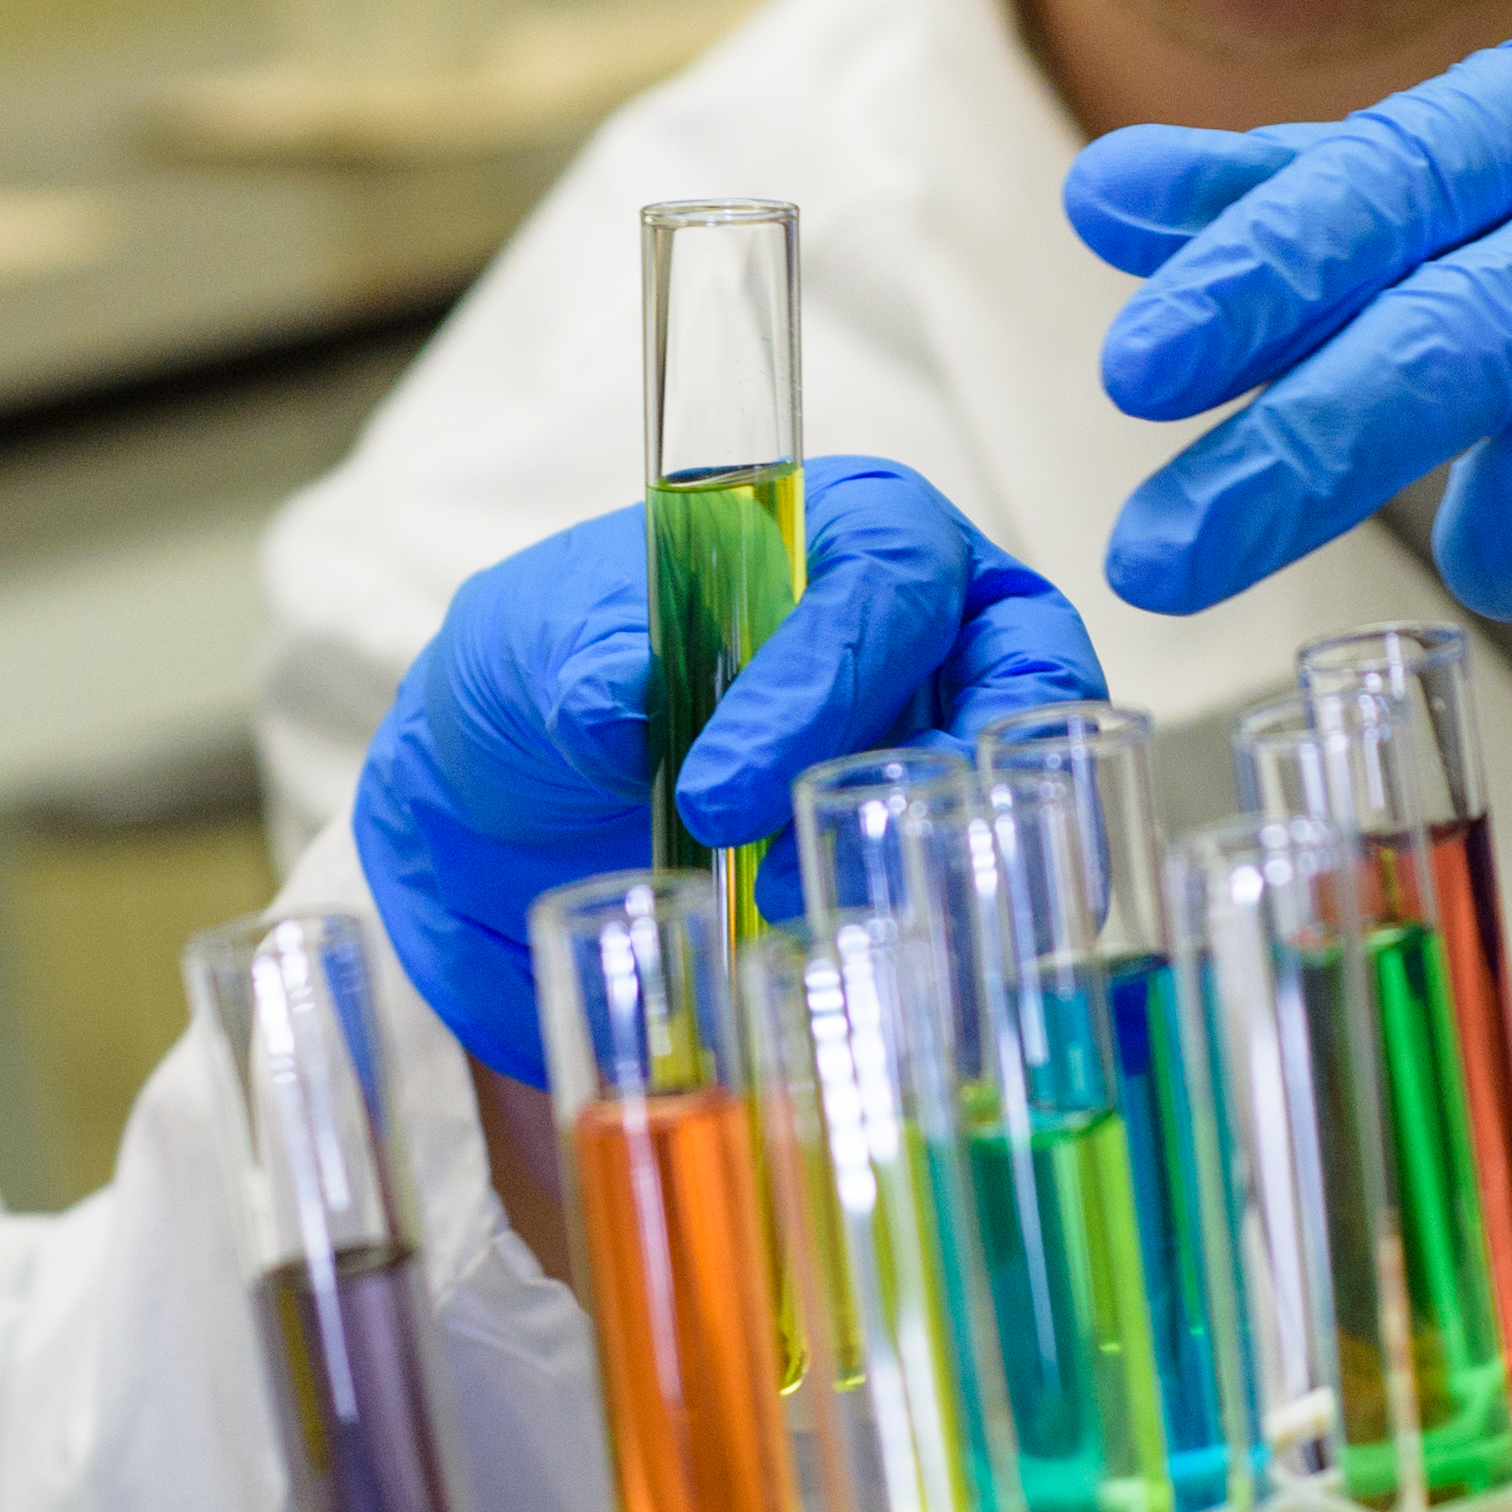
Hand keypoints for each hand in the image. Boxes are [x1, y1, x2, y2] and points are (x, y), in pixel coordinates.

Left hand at [356, 456, 1106, 1083]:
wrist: (494, 824)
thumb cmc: (532, 691)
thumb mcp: (525, 653)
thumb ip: (580, 667)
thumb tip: (623, 703)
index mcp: (836, 528)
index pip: (886, 578)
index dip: (827, 682)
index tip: (722, 788)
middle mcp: (925, 629)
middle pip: (1017, 673)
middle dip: (937, 773)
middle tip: (807, 862)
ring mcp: (939, 748)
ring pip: (1016, 786)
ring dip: (943, 862)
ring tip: (822, 929)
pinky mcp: (923, 862)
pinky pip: (978, 889)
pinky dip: (946, 936)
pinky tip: (880, 983)